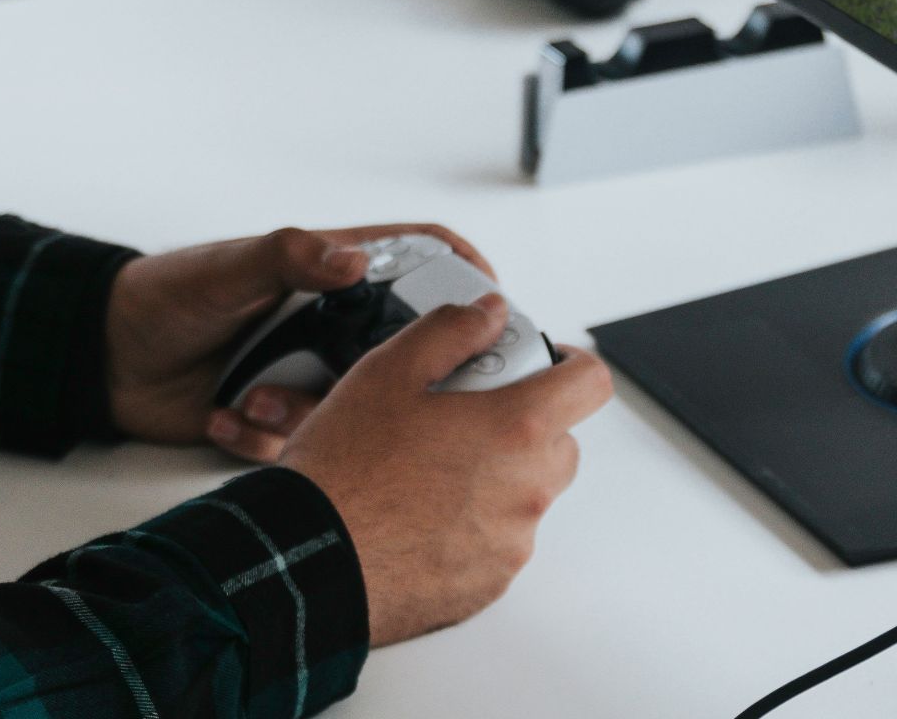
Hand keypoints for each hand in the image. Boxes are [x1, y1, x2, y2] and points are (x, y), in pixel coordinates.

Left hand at [103, 225, 496, 460]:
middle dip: (395, 382)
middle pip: (402, 354)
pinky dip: (263, 436)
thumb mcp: (229, 268)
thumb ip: (290, 257)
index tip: (490, 308)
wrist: (105, 360)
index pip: (420, 260)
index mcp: (331, 275)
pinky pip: (304, 445)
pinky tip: (224, 414)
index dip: (465, 278)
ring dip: (306, 413)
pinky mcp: (280, 420)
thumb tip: (353, 259)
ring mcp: (308, 375)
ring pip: (354, 411)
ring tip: (254, 397)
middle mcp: (330, 325)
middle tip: (385, 399)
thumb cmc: (165, 295)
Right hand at [277, 295, 612, 645]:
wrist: (307, 559)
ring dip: (494, 477)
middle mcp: (526, 489)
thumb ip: (452, 331)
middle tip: (463, 419)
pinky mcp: (488, 583)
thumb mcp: (388, 372)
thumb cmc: (343, 470)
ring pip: (525, 494)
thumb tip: (489, 313)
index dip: (571, 365)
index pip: (590, 384)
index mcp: (516, 428)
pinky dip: (472, 526)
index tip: (543, 365)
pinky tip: (418, 515)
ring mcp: (510, 542)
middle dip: (524, 424)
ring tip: (425, 471)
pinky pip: (498, 541)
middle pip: (559, 442)